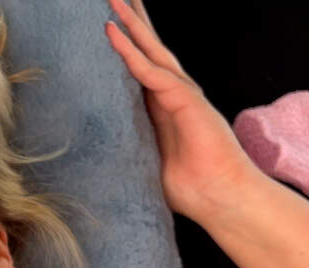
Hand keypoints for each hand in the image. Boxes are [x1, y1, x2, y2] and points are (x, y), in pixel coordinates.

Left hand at [105, 0, 261, 220]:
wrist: (220, 200)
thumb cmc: (188, 188)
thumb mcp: (146, 162)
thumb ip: (127, 147)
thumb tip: (94, 155)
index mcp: (163, 107)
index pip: (143, 69)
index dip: (127, 47)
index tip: (109, 27)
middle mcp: (174, 95)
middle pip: (150, 50)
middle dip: (133, 23)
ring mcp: (183, 95)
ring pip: (152, 52)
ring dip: (132, 26)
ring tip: (114, 3)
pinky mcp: (187, 102)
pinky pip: (153, 73)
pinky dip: (132, 54)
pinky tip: (114, 35)